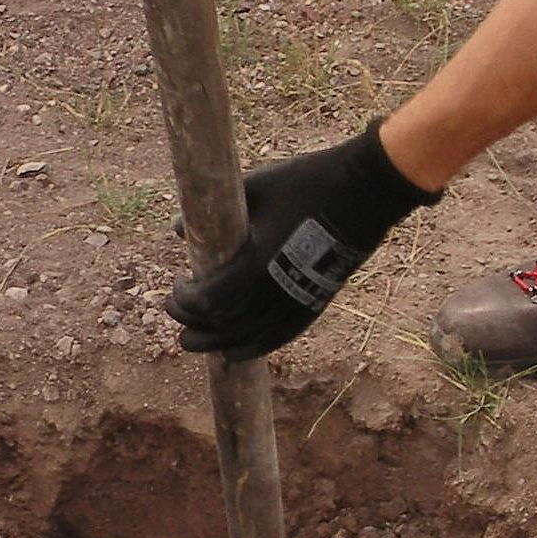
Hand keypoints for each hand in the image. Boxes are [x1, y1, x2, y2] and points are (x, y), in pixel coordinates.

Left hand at [165, 118, 440, 360]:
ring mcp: (296, 303)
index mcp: (257, 264)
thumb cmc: (305, 184)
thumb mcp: (255, 189)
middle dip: (192, 324)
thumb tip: (177, 231)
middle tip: (173, 315)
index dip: (185, 300)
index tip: (177, 286)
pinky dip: (251, 349)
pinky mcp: (312, 305)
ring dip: (214, 343)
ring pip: (247, 339)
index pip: (208, 300)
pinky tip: (233, 353)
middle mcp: (275, 293)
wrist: (363, 193)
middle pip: (222, 326)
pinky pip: (277, 339)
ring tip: (191, 342)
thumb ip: (215, 212)